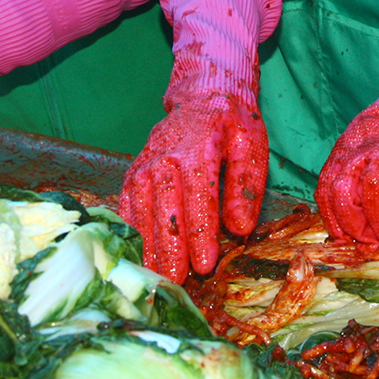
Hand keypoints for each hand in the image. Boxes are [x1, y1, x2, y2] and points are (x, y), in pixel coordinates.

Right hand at [120, 92, 267, 282]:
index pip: (198, 196)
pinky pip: (126, 205)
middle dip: (170, 247)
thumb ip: (246, 186)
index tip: (205, 263)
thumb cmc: (232, 123)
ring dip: (147, 245)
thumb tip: (240, 228)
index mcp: (198, 149)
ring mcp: (144, 165)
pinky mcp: (133, 173)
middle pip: (165, 208)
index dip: (200, 232)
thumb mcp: (252, 145)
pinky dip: (128, 231)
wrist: (202, 96)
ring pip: (142, 210)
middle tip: (175, 281)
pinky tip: (134, 255)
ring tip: (154, 278)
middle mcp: (164, 157)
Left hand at [317, 99, 378, 246]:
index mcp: (345, 149)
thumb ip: (356, 172)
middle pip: (343, 193)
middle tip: (366, 242)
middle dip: (352, 225)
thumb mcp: (366, 144)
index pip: (326, 187)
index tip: (342, 238)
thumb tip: (354, 220)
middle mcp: (361, 150)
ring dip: (376, 225)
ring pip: (371, 194)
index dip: (332, 218)